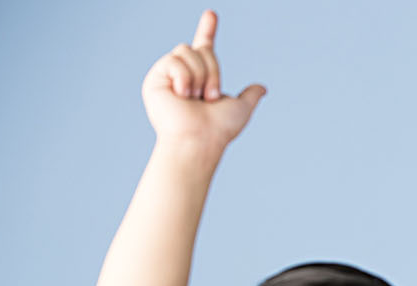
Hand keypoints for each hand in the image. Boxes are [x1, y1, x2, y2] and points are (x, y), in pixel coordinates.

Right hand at [141, 10, 265, 149]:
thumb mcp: (240, 108)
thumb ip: (249, 96)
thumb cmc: (218, 129)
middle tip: (209, 97)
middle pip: (199, 49)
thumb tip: (261, 88)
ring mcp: (167, 77)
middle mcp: (183, 75)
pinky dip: (184, 77)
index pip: (204, 49)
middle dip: (212, 70)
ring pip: (186, 51)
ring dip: (199, 76)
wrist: (199, 141)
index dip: (207, 30)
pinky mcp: (154, 80)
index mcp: (201, 79)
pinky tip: (181, 95)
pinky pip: (173, 60)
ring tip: (195, 99)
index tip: (211, 14)